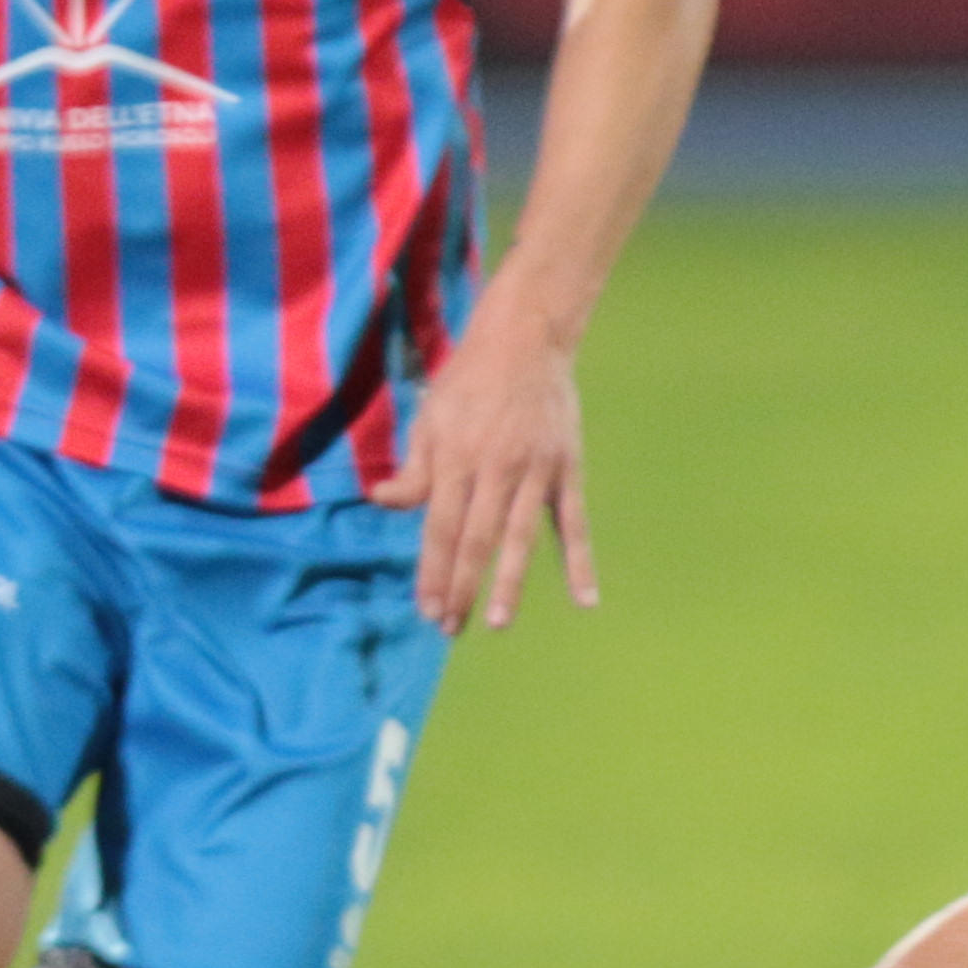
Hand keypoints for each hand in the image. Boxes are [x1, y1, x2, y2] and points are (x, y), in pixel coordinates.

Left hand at [376, 312, 591, 629]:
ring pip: (519, 538)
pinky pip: (573, 524)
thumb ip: (413, 469)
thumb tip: (383, 501)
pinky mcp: (566, 470)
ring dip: (508, 584)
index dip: (434, 572)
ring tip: (496, 622)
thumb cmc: (469, 381)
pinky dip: (580, 563)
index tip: (427, 608)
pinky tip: (584, 600)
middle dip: (462, 588)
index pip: (441, 528)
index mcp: (456, 458)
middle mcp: (495, 468)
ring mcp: (535, 471)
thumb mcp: (430, 418)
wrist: (526, 340)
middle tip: (451, 627)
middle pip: (475, 540)